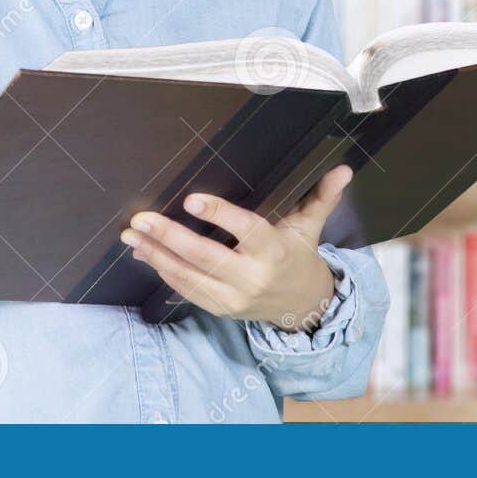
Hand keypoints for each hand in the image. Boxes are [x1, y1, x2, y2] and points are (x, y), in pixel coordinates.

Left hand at [122, 165, 352, 330]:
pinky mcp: (219, 309)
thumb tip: (344, 168)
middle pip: (206, 257)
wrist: (301, 306)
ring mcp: (233, 297)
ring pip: (188, 276)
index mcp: (275, 251)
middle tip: (142, 218)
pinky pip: (186, 290)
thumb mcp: (311, 227)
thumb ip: (322, 196)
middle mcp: (252, 277)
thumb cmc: (299, 255)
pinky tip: (144, 254)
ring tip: (132, 236)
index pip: (246, 231)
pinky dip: (163, 271)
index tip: (191, 199)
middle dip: (170, 237)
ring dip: (156, 255)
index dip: (219, 215)